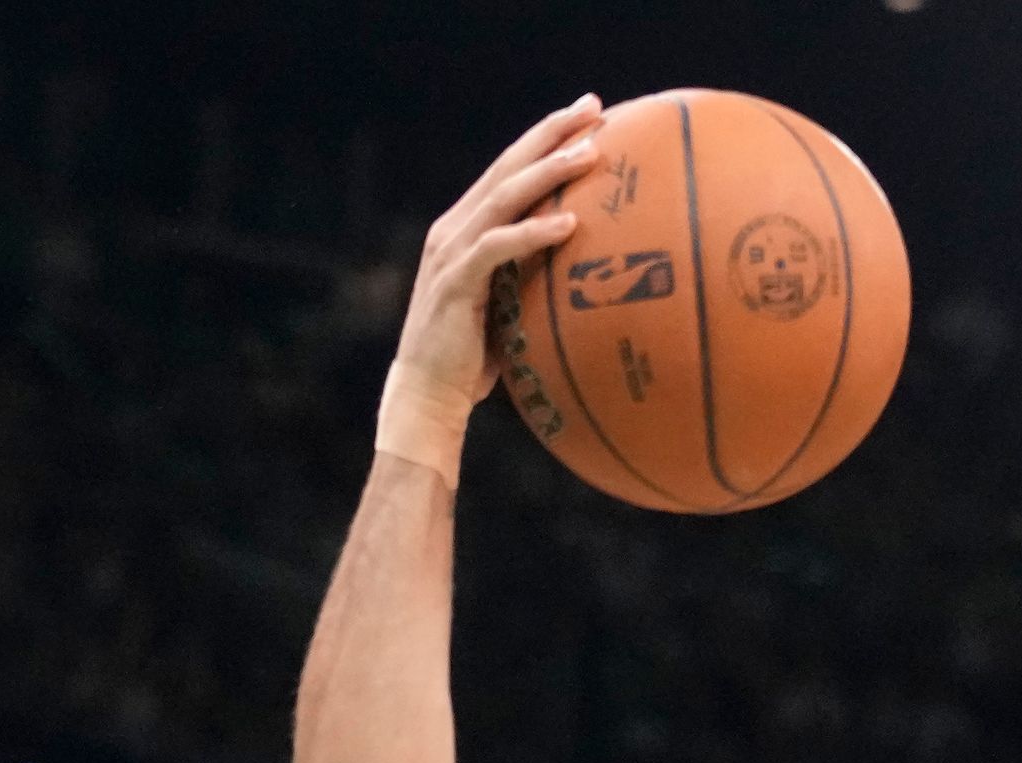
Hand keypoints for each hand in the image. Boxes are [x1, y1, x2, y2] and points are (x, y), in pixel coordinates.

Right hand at [380, 97, 606, 454]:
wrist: (428, 396)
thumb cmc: (474, 357)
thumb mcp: (506, 300)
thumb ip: (530, 272)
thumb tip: (584, 263)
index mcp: (464, 227)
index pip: (508, 169)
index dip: (545, 137)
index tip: (588, 114)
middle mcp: (453, 230)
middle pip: (507, 167)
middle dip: (551, 133)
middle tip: (593, 107)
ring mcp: (450, 254)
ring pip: (503, 197)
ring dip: (549, 172)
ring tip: (591, 153)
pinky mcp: (455, 283)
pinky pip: (497, 247)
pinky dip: (533, 232)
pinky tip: (568, 223)